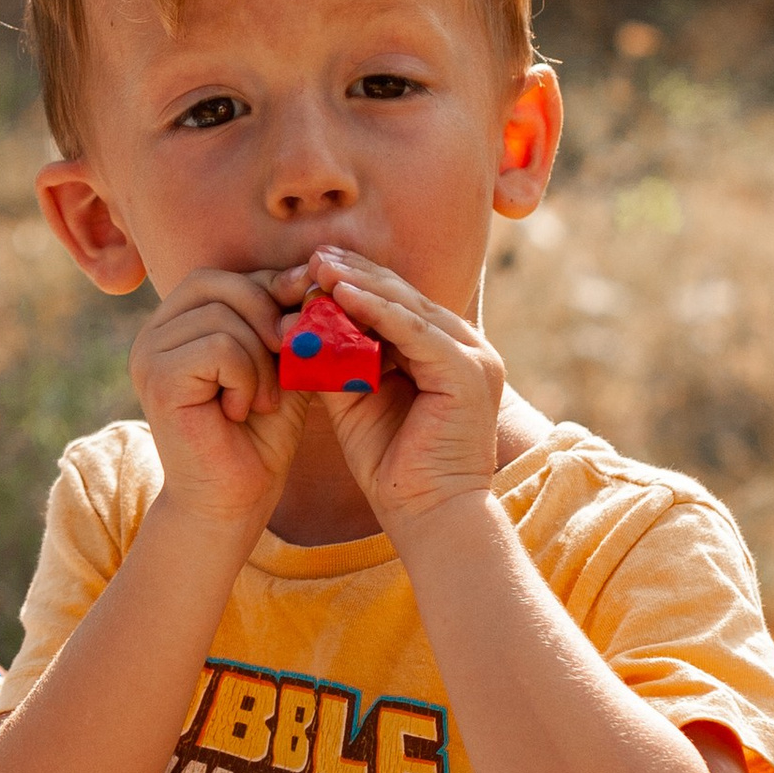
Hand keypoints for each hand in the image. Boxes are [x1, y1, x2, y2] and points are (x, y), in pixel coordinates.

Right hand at [129, 266, 305, 544]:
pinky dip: (246, 377)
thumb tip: (308, 270)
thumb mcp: (281, 363)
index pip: (225, 276)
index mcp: (178, 322)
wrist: (233, 502)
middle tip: (289, 362)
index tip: (305, 319)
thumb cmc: (259, 436)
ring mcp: (149, 352)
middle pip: (220, 283)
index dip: (270, 289)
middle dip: (269, 316)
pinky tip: (240, 410)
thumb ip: (286, 319)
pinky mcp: (156, 377)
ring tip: (261, 400)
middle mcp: (154, 331)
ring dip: (261, 360)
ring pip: (224, 316)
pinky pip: (219, 347)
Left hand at [264, 246, 508, 540]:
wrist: (427, 517)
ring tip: (319, 267)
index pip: (397, 302)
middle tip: (311, 256)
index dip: (353, 282)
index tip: (308, 269)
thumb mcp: (355, 399)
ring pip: (408, 307)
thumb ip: (336, 358)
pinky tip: (342, 295)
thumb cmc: (392, 467)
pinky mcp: (468, 372)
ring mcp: (473, 357)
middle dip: (354, 273)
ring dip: (360, 284)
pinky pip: (416, 331)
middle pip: (403, 296)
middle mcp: (465, 347)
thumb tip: (300, 320)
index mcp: (445, 352)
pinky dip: (377, 311)